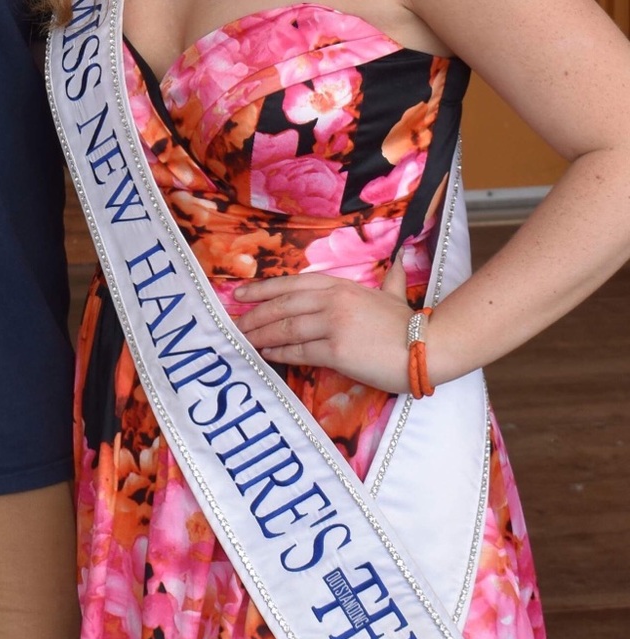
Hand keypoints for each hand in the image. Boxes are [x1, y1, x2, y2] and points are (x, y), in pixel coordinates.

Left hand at [233, 255, 415, 393]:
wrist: (428, 347)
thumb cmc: (408, 324)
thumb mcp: (394, 294)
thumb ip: (389, 278)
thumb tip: (398, 259)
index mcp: (342, 286)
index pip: (293, 284)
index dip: (263, 289)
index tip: (240, 294)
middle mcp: (334, 301)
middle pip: (283, 306)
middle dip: (254, 315)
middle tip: (232, 325)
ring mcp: (334, 325)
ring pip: (286, 329)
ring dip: (260, 336)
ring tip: (242, 341)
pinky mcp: (337, 350)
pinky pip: (299, 352)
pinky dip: (279, 354)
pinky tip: (266, 355)